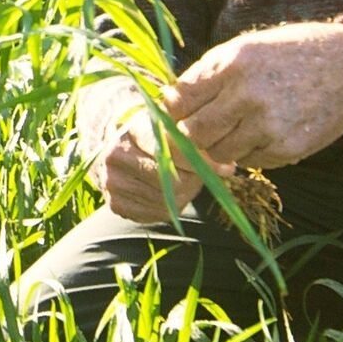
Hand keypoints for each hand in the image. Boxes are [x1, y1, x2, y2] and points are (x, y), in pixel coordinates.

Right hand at [95, 106, 220, 222]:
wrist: (120, 147)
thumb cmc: (157, 135)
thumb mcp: (175, 127)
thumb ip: (199, 143)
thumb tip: (229, 169)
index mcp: (132, 129)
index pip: (170, 149)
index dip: (199, 161)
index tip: (223, 167)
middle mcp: (116, 155)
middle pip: (171, 180)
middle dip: (193, 180)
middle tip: (199, 176)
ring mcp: (113, 182)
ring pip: (166, 201)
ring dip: (183, 195)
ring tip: (184, 182)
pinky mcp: (116, 204)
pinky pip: (155, 214)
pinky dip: (170, 208)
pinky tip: (170, 194)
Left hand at [162, 22, 342, 169]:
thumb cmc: (292, 53)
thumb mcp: (246, 48)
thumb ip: (207, 74)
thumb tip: (168, 102)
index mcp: (232, 63)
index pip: (178, 102)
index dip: (170, 114)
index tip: (172, 117)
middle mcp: (247, 95)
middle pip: (192, 134)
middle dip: (188, 137)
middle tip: (196, 133)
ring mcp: (268, 125)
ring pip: (217, 154)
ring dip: (218, 148)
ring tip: (234, 129)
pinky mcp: (287, 148)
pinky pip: (249, 161)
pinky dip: (248, 153)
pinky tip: (263, 133)